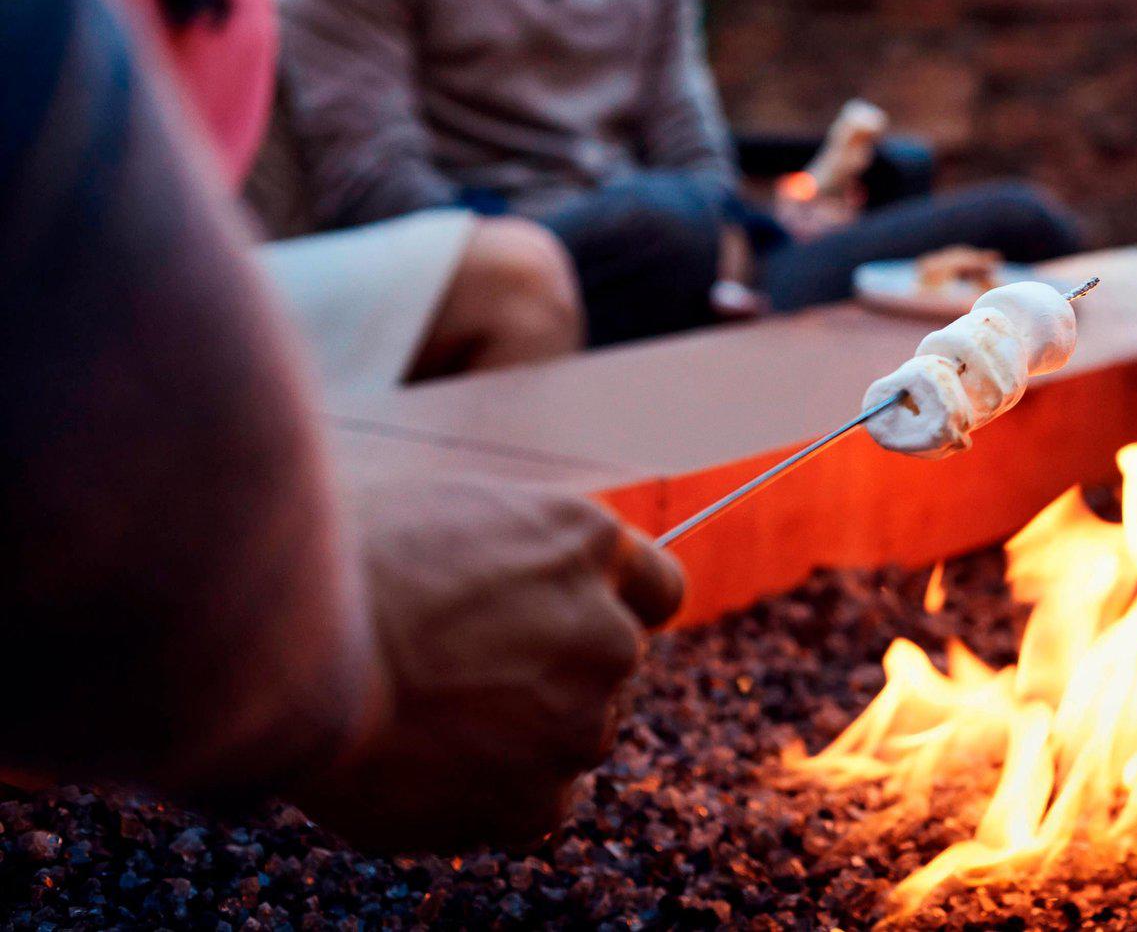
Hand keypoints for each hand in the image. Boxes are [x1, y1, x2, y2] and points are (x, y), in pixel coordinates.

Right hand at [294, 470, 683, 851]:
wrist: (286, 642)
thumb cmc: (338, 561)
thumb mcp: (452, 517)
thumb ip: (516, 561)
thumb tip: (520, 589)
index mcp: (589, 543)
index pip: (658, 590)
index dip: (609, 611)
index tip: (567, 627)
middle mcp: (607, 632)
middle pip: (610, 671)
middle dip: (553, 677)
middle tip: (459, 678)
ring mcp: (579, 720)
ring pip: (570, 742)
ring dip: (518, 742)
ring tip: (422, 722)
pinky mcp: (536, 798)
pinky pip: (535, 810)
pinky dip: (489, 802)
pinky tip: (422, 771)